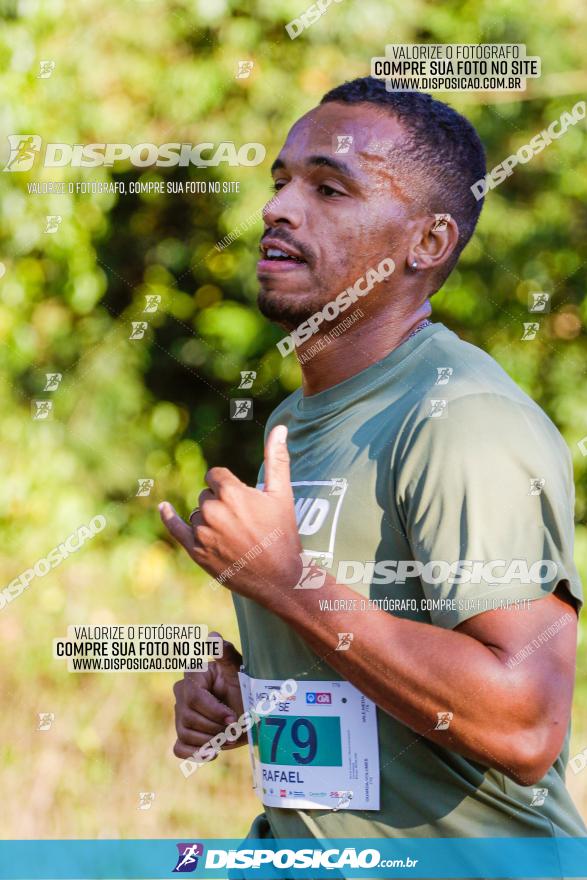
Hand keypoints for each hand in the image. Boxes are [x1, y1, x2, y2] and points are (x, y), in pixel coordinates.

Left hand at [159, 425, 302, 601]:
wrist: (280, 578)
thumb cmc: (283, 534)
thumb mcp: (282, 494)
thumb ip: (277, 459)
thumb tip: (281, 428)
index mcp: (231, 492)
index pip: (215, 476)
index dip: (228, 486)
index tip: (242, 500)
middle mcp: (212, 510)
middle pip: (206, 495)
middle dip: (221, 504)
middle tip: (244, 523)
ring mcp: (202, 532)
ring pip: (198, 513)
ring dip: (210, 519)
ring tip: (234, 536)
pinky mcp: (196, 551)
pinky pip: (176, 528)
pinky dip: (169, 517)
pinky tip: (163, 508)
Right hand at [173, 633, 244, 759]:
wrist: (251, 710)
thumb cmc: (244, 685)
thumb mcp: (239, 670)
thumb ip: (226, 654)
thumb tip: (213, 637)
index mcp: (193, 675)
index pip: (194, 698)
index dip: (213, 710)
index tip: (232, 717)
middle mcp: (182, 694)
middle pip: (188, 718)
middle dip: (214, 726)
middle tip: (233, 727)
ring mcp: (180, 715)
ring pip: (185, 734)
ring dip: (210, 740)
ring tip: (227, 737)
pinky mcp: (183, 735)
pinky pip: (180, 748)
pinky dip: (195, 753)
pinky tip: (213, 752)